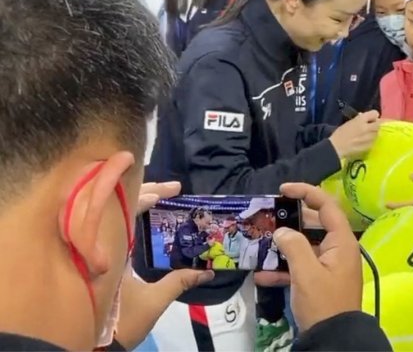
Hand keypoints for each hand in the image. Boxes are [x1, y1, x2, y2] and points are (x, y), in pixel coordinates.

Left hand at [115, 181, 213, 349]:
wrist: (92, 344)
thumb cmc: (120, 320)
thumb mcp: (153, 300)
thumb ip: (179, 282)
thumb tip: (208, 272)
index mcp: (114, 249)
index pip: (130, 210)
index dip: (150, 194)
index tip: (174, 189)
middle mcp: (104, 245)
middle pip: (124, 208)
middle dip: (149, 193)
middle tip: (174, 189)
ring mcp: (101, 253)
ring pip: (119, 218)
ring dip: (140, 206)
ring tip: (164, 199)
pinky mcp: (103, 263)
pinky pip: (118, 233)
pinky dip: (134, 223)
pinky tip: (149, 222)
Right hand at [271, 183, 362, 332]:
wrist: (333, 339)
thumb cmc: (323, 302)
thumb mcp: (306, 272)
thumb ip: (293, 246)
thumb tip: (281, 231)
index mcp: (342, 241)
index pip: (327, 205)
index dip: (306, 192)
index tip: (283, 189)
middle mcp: (338, 249)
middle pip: (313, 224)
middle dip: (289, 221)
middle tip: (268, 217)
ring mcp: (329, 265)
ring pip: (304, 246)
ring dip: (282, 247)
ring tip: (260, 243)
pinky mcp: (319, 281)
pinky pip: (301, 267)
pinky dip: (283, 268)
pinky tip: (262, 274)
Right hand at [330, 110, 379, 159]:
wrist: (336, 147)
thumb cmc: (340, 134)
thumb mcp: (349, 122)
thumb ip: (359, 119)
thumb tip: (365, 117)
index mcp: (361, 119)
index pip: (375, 113)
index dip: (373, 116)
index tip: (370, 119)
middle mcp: (367, 127)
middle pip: (378, 124)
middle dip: (374, 125)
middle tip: (369, 127)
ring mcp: (369, 137)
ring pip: (377, 133)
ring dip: (373, 133)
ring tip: (366, 135)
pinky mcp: (369, 146)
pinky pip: (374, 141)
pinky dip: (371, 141)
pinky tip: (363, 142)